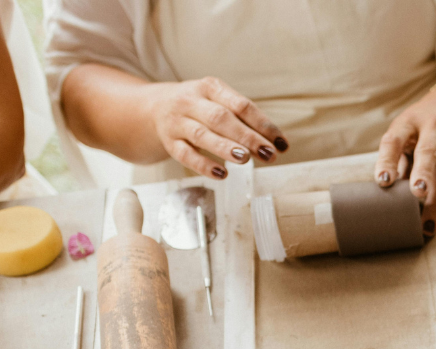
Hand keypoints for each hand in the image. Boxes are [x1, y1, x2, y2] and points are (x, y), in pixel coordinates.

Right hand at [147, 76, 286, 180]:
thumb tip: (278, 143)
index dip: (263, 124)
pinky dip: (203, 165)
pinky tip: (222, 174)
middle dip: (247, 137)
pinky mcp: (169, 142)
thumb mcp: (219, 101)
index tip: (281, 143)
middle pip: (221, 119)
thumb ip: (245, 119)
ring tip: (246, 159)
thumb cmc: (199, 106)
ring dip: (225, 148)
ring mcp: (177, 122)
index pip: (240, 105)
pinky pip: (185, 155)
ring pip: (201, 135)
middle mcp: (190, 102)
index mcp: (210, 87)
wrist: (153, 107)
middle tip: (269, 154)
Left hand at [375, 84, 435, 236]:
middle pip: (428, 153)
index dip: (388, 161)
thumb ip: (398, 157)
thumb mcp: (406, 130)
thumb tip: (388, 192)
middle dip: (423, 174)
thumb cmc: (422, 124)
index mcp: (409, 122)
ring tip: (426, 223)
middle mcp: (433, 128)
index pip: (395, 140)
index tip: (383, 181)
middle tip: (417, 193)